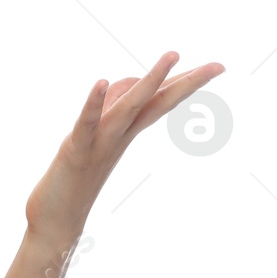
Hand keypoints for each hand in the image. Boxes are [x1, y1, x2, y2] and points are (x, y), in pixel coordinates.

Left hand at [25, 51, 225, 244]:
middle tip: (220, 65)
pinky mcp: (75, 150)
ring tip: (173, 54)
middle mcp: (119, 137)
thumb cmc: (72, 180)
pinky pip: (87, 123)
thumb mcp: (93, 135)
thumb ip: (108, 109)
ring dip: (150, 81)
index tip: (217, 67)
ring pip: (130, 108)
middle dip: (188, 83)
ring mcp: (100, 144)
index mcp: (125, 133)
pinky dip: (94, 103)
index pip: (160, 102)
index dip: (186, 84)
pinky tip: (100, 82)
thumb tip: (123, 83)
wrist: (56, 223)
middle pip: (158, 104)